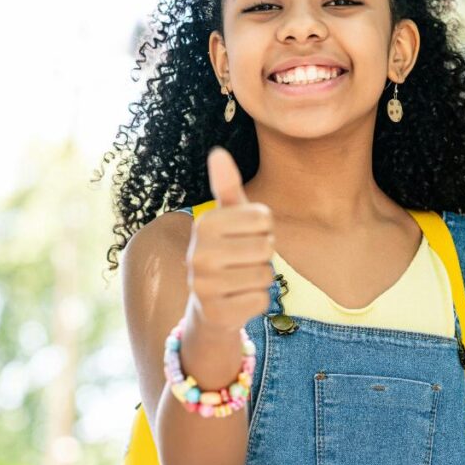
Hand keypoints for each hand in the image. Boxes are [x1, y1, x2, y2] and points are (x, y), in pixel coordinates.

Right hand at [185, 146, 275, 332]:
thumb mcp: (228, 218)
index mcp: (204, 223)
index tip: (246, 236)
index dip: (265, 228)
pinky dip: (257, 301)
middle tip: (244, 260)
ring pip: (265, 275)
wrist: (208, 303)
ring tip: (241, 278)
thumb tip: (218, 151)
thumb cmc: (227, 251)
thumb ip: (226, 186)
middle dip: (264, 255)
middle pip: (266, 248)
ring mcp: (203, 286)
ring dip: (261, 278)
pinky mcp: (216, 313)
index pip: (264, 218)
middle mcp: (198, 253)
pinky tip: (238, 298)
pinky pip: (261, 301)